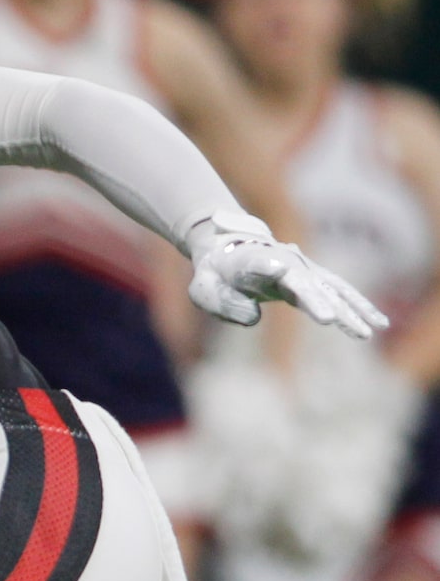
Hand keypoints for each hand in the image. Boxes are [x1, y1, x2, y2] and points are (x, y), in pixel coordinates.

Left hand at [188, 213, 387, 338]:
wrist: (228, 252)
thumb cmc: (213, 275)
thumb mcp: (203, 290)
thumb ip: (224, 304)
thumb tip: (255, 318)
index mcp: (252, 260)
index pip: (264, 263)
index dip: (271, 266)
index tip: (281, 269)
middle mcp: (285, 262)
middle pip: (304, 283)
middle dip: (317, 300)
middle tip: (330, 320)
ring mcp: (303, 270)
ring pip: (330, 290)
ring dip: (350, 309)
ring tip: (370, 329)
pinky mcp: (312, 280)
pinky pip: (338, 294)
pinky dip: (357, 308)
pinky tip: (377, 324)